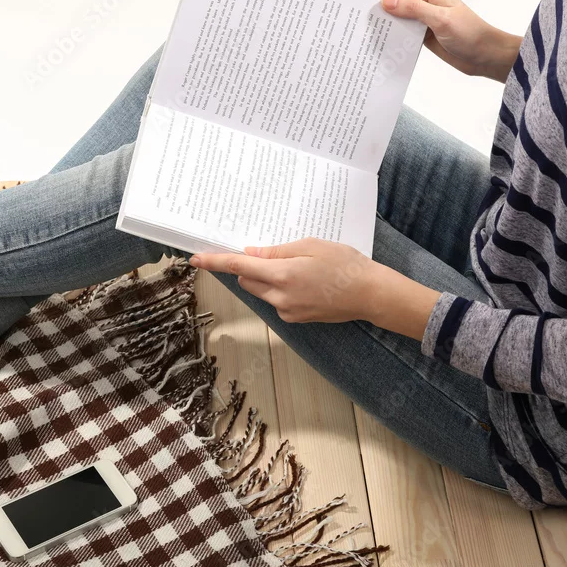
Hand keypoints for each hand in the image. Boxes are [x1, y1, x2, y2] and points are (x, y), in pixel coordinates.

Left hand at [189, 238, 377, 323]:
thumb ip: (276, 251)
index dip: (214, 262)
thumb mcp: (311, 246)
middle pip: (247, 280)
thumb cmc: (345, 265)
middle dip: (250, 267)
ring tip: (299, 268)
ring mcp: (287, 311)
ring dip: (266, 279)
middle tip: (273, 254)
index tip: (196, 259)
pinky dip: (280, 290)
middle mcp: (280, 297)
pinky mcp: (295, 319)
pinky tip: (306, 282)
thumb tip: (250, 254)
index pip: (238, 266)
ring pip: (261, 291)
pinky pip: (276, 301)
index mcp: (282, 274)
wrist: (370, 294)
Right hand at [349, 0, 520, 82]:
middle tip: (342, 5)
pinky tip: (370, 37)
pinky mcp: (419, 31)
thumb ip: (414, 9)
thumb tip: (386, 1)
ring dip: (374, 16)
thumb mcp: (441, 20)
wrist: (486, 55)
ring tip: (350, 22)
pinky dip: (384, 30)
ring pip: (390, 12)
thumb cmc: (471, 35)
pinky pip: (397, 27)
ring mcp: (419, 15)